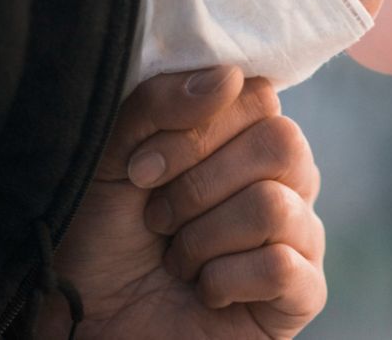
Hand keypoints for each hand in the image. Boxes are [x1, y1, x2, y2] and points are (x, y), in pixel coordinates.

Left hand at [36, 66, 326, 338]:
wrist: (89, 326)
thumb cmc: (103, 239)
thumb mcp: (112, 158)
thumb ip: (158, 104)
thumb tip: (229, 76)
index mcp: (243, 136)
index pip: (258, 96)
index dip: (198, 129)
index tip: (141, 168)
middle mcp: (282, 179)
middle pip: (281, 143)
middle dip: (199, 185)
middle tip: (157, 219)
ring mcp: (298, 235)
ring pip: (276, 206)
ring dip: (203, 239)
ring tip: (177, 260)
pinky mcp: (302, 294)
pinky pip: (283, 267)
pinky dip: (224, 281)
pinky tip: (204, 292)